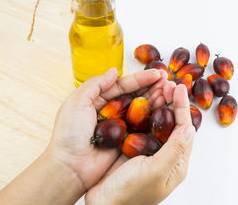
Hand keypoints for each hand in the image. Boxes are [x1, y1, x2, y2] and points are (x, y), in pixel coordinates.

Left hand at [45, 68, 168, 191]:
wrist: (71, 167)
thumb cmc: (69, 135)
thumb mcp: (77, 102)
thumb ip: (96, 84)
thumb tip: (114, 70)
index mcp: (99, 100)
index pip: (123, 85)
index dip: (140, 79)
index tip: (156, 74)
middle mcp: (112, 112)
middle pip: (136, 95)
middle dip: (152, 87)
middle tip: (167, 81)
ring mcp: (122, 126)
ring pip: (142, 109)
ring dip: (156, 100)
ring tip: (169, 91)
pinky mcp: (128, 141)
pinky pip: (144, 127)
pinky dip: (155, 118)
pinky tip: (165, 109)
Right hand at [85, 83, 195, 204]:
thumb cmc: (130, 195)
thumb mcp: (156, 172)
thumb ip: (175, 150)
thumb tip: (190, 128)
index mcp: (176, 163)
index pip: (184, 129)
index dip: (181, 106)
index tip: (178, 87)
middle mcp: (165, 156)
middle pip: (172, 123)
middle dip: (171, 101)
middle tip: (166, 82)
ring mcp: (149, 153)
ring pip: (156, 123)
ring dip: (157, 104)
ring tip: (155, 86)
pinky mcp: (133, 150)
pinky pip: (141, 128)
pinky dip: (142, 113)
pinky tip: (138, 101)